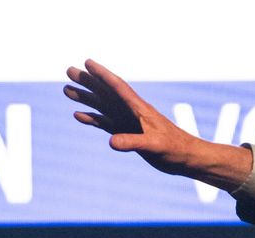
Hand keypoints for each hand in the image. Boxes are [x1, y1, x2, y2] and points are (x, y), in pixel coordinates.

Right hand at [64, 59, 251, 188]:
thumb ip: (133, 142)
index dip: (103, 75)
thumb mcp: (154, 146)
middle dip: (88, 82)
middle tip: (68, 70)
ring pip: (104, 106)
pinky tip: (79, 115)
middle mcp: (133, 113)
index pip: (118, 88)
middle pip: (107, 93)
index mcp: (140, 110)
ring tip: (67, 90)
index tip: (87, 62)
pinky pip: (107, 123)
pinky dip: (93, 118)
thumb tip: (111, 142)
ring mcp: (130, 123)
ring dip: (87, 98)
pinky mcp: (130, 134)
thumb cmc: (175, 150)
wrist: (187, 159)